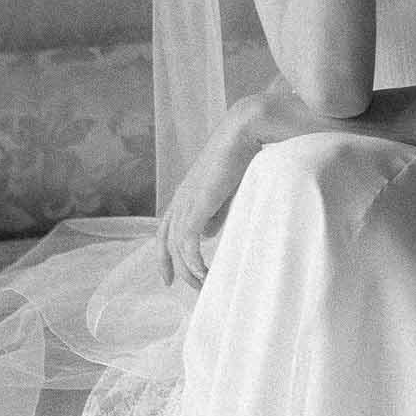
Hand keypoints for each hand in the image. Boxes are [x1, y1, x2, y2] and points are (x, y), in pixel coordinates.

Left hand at [155, 81, 327, 287]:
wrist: (251, 127)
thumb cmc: (249, 151)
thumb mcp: (231, 189)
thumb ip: (217, 210)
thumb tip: (209, 232)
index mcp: (189, 191)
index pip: (168, 227)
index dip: (168, 253)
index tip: (176, 274)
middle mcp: (183, 197)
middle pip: (164, 239)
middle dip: (170, 267)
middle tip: (182, 287)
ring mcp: (188, 200)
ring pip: (175, 245)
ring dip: (187, 270)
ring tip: (202, 287)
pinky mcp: (198, 203)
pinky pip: (187, 241)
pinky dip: (193, 262)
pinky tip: (205, 274)